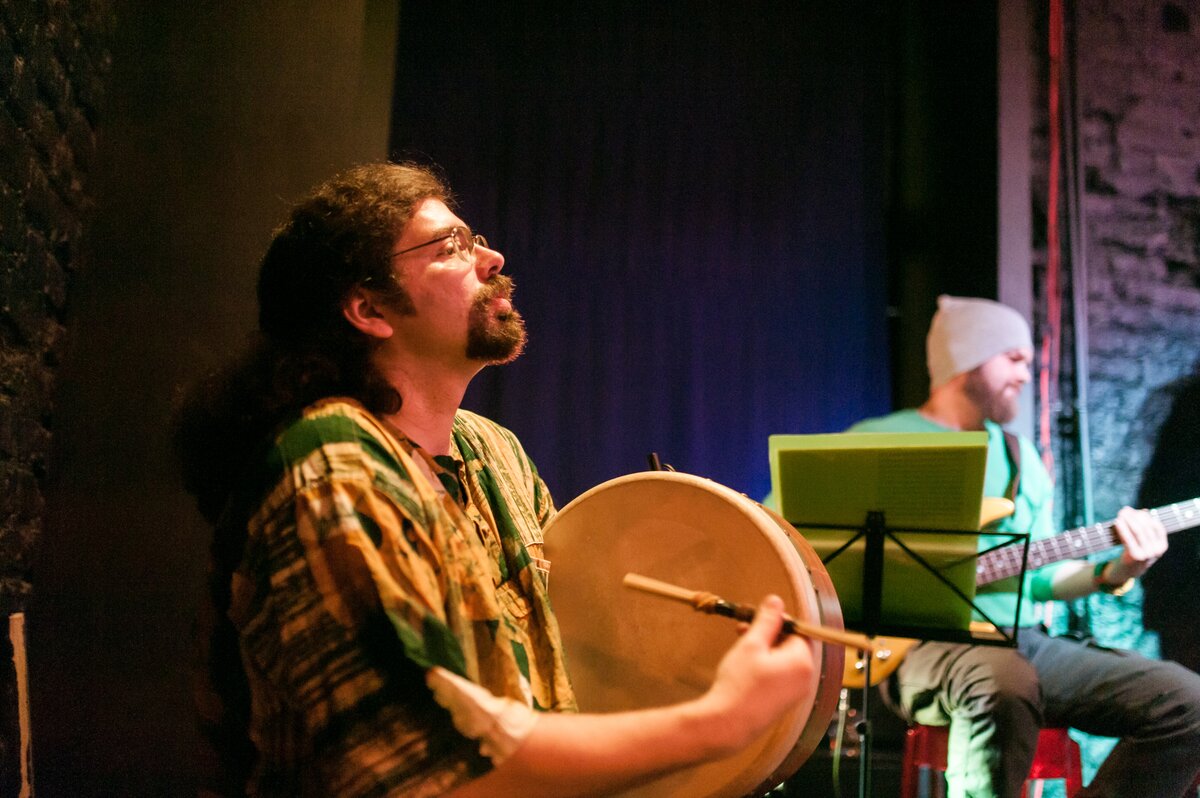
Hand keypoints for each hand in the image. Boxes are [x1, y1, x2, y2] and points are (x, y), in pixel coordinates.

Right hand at [696, 595, 815, 753]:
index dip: (776, 621)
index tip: (755, 617)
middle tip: (741, 628)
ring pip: (783, 659)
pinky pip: (779, 675)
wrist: (728, 724)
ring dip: (763, 648)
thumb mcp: (752, 644)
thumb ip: (767, 620)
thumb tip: (776, 600)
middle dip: (767, 634)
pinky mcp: (784, 702)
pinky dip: (765, 665)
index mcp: (803, 662)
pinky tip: (744, 665)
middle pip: (790, 645)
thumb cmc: (740, 682)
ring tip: (739, 645)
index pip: (796, 630)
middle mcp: (806, 678)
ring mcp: (796, 693)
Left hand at [1107, 506, 1167, 581]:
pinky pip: (1128, 538)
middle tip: (1124, 510)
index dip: (1146, 516)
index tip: (1136, 510)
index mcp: (1162, 546)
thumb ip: (1144, 528)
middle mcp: (1157, 550)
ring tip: (1120, 514)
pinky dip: (1123, 528)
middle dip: (1135, 516)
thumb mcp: (1143, 542)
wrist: (1127, 572)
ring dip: (1128, 519)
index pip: (1157, 526)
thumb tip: (1143, 510)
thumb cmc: (1135, 552)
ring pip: (1138, 531)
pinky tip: (1117, 521)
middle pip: (1146, 527)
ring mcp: (1147, 554)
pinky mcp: (1135, 556)